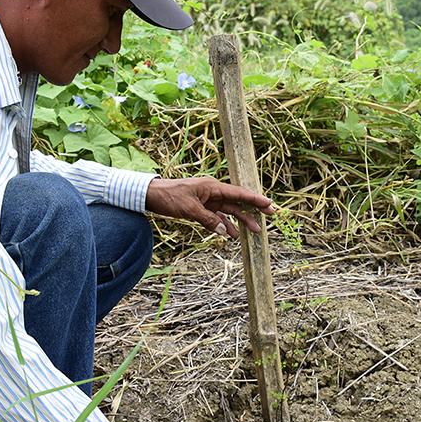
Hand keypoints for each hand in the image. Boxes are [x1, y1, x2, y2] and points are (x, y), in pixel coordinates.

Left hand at [145, 177, 273, 237]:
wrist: (151, 195)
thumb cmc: (169, 197)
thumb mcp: (189, 209)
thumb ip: (208, 220)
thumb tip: (225, 230)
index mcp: (212, 187)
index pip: (238, 193)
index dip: (255, 199)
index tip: (269, 204)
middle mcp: (212, 192)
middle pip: (237, 201)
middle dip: (253, 209)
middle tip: (270, 215)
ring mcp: (207, 200)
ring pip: (229, 211)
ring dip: (241, 220)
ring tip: (254, 231)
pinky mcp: (200, 208)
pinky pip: (217, 217)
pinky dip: (225, 225)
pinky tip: (232, 235)